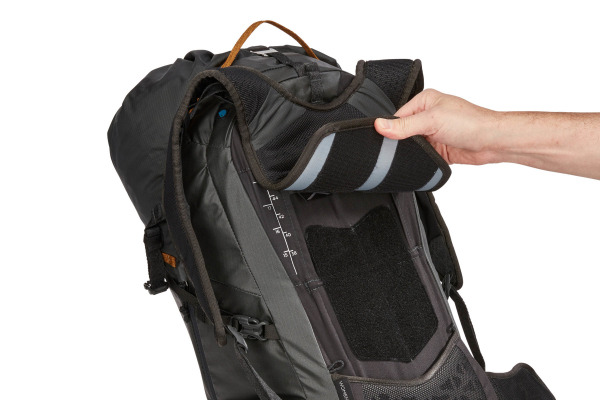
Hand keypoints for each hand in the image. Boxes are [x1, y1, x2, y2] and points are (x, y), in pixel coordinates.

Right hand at [375, 89, 500, 164]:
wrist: (492, 142)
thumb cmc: (470, 123)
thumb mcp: (432, 120)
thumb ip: (405, 126)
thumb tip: (380, 125)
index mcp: (424, 101)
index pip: (397, 116)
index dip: (390, 129)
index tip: (382, 141)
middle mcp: (427, 116)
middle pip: (402, 132)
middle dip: (399, 142)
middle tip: (396, 151)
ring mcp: (432, 133)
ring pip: (410, 146)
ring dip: (410, 152)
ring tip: (411, 156)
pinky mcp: (437, 149)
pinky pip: (420, 156)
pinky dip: (418, 161)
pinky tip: (418, 162)